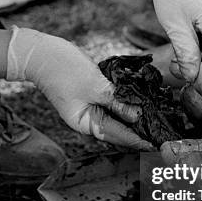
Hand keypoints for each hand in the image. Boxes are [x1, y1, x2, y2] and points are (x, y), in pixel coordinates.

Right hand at [6, 27, 152, 149]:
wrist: (41, 54)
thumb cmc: (64, 69)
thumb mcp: (96, 86)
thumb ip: (118, 102)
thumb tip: (138, 116)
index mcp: (85, 124)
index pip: (117, 136)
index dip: (138, 141)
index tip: (155, 146)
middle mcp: (88, 121)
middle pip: (118, 132)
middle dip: (138, 134)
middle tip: (160, 136)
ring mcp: (89, 110)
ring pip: (116, 121)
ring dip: (133, 121)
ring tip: (154, 123)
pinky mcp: (92, 98)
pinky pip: (112, 108)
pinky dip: (125, 108)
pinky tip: (140, 106)